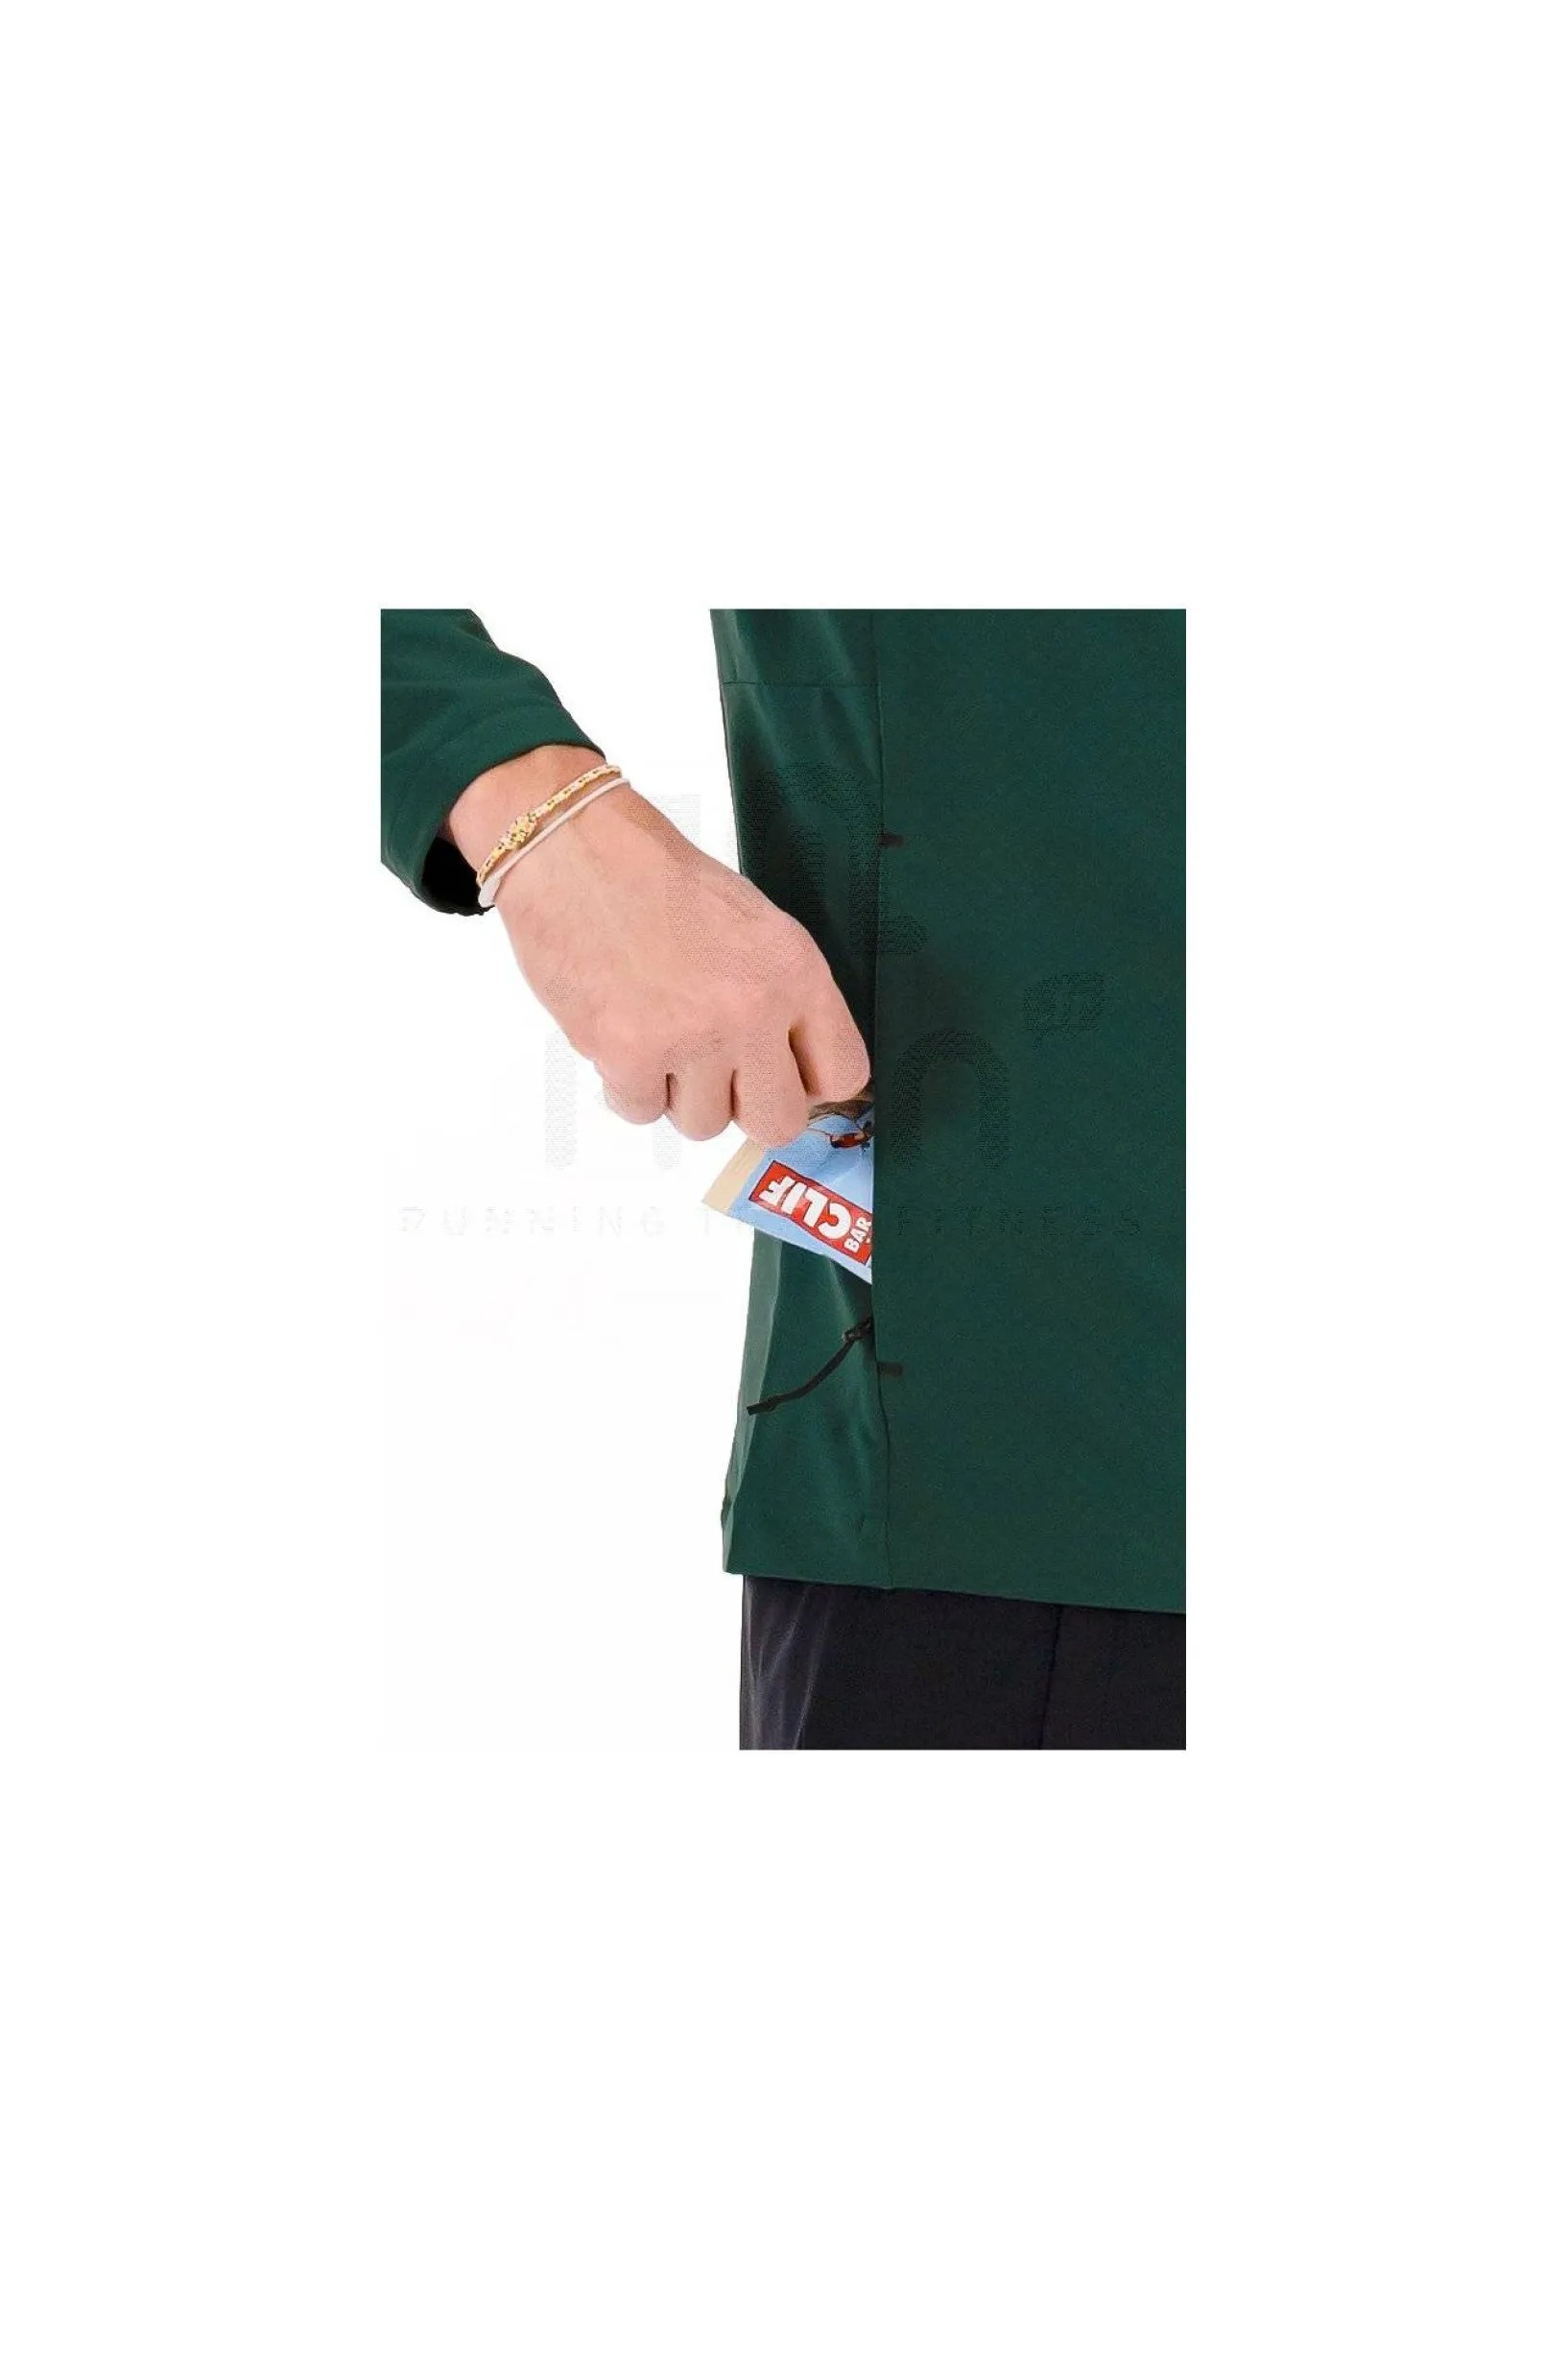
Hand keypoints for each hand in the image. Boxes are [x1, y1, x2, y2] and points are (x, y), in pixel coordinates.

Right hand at [449, 748, 869, 1144]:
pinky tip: (621, 1034)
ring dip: (680, 1094)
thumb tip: (792, 1069)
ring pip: (704, 1124)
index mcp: (796, 971)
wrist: (574, 853)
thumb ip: (783, 997)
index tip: (784, 1075)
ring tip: (658, 1034)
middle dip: (748, 1108)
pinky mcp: (627, 1056)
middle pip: (778, 1123)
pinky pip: (641, 1112)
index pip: (844, 1074)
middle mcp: (752, 1010)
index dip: (810, 1084)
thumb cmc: (656, 880)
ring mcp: (691, 1038)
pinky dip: (627, 1086)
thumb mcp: (754, 924)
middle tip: (720, 1076)